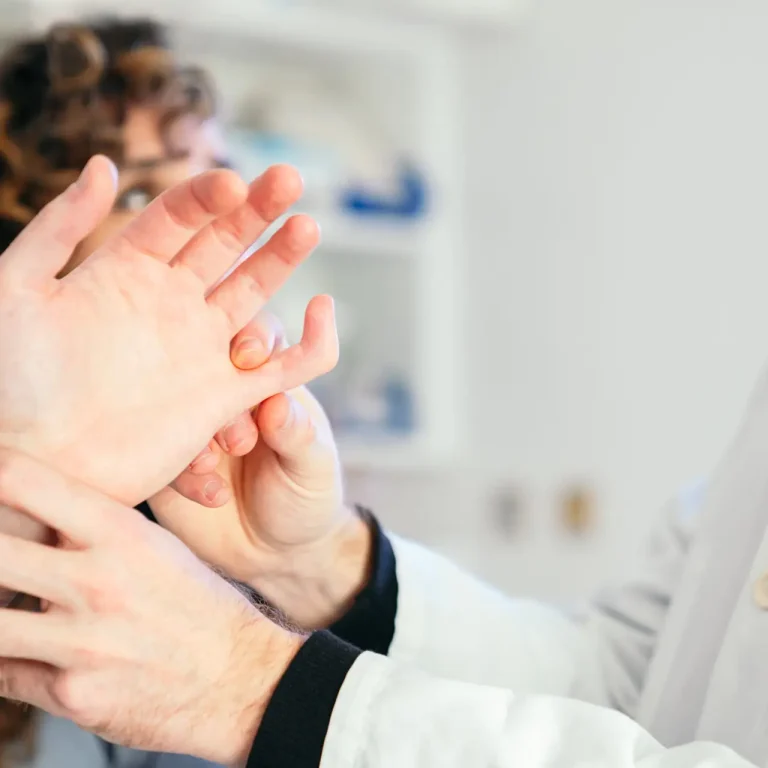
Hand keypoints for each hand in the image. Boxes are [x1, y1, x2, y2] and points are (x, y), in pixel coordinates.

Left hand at [0, 155, 336, 506]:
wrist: (35, 465)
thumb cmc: (8, 381)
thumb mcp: (14, 292)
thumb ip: (56, 228)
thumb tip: (104, 165)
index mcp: (124, 272)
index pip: (177, 218)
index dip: (206, 195)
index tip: (233, 183)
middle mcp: (169, 304)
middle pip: (225, 243)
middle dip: (259, 209)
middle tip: (290, 177)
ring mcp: (201, 349)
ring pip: (257, 292)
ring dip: (283, 257)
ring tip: (307, 224)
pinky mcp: (225, 398)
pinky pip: (281, 369)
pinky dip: (309, 345)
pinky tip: (321, 314)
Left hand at [0, 449, 301, 765]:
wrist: (237, 677)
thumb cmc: (196, 606)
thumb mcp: (157, 547)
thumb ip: (93, 528)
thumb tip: (30, 516)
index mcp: (120, 533)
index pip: (25, 482)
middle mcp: (97, 582)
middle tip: (1, 552)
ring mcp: (82, 642)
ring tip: (11, 603)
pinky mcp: (72, 694)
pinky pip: (5, 673)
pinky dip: (9, 662)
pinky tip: (31, 651)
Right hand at [151, 315, 372, 628]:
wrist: (275, 556)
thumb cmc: (305, 498)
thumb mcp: (313, 468)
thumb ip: (298, 437)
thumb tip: (278, 404)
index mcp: (268, 380)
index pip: (258, 338)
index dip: (252, 337)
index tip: (249, 356)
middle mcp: (224, 392)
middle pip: (206, 359)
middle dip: (215, 383)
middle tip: (236, 434)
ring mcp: (188, 424)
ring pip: (174, 402)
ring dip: (192, 428)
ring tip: (212, 463)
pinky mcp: (161, 459)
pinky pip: (156, 452)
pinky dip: (179, 470)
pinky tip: (208, 493)